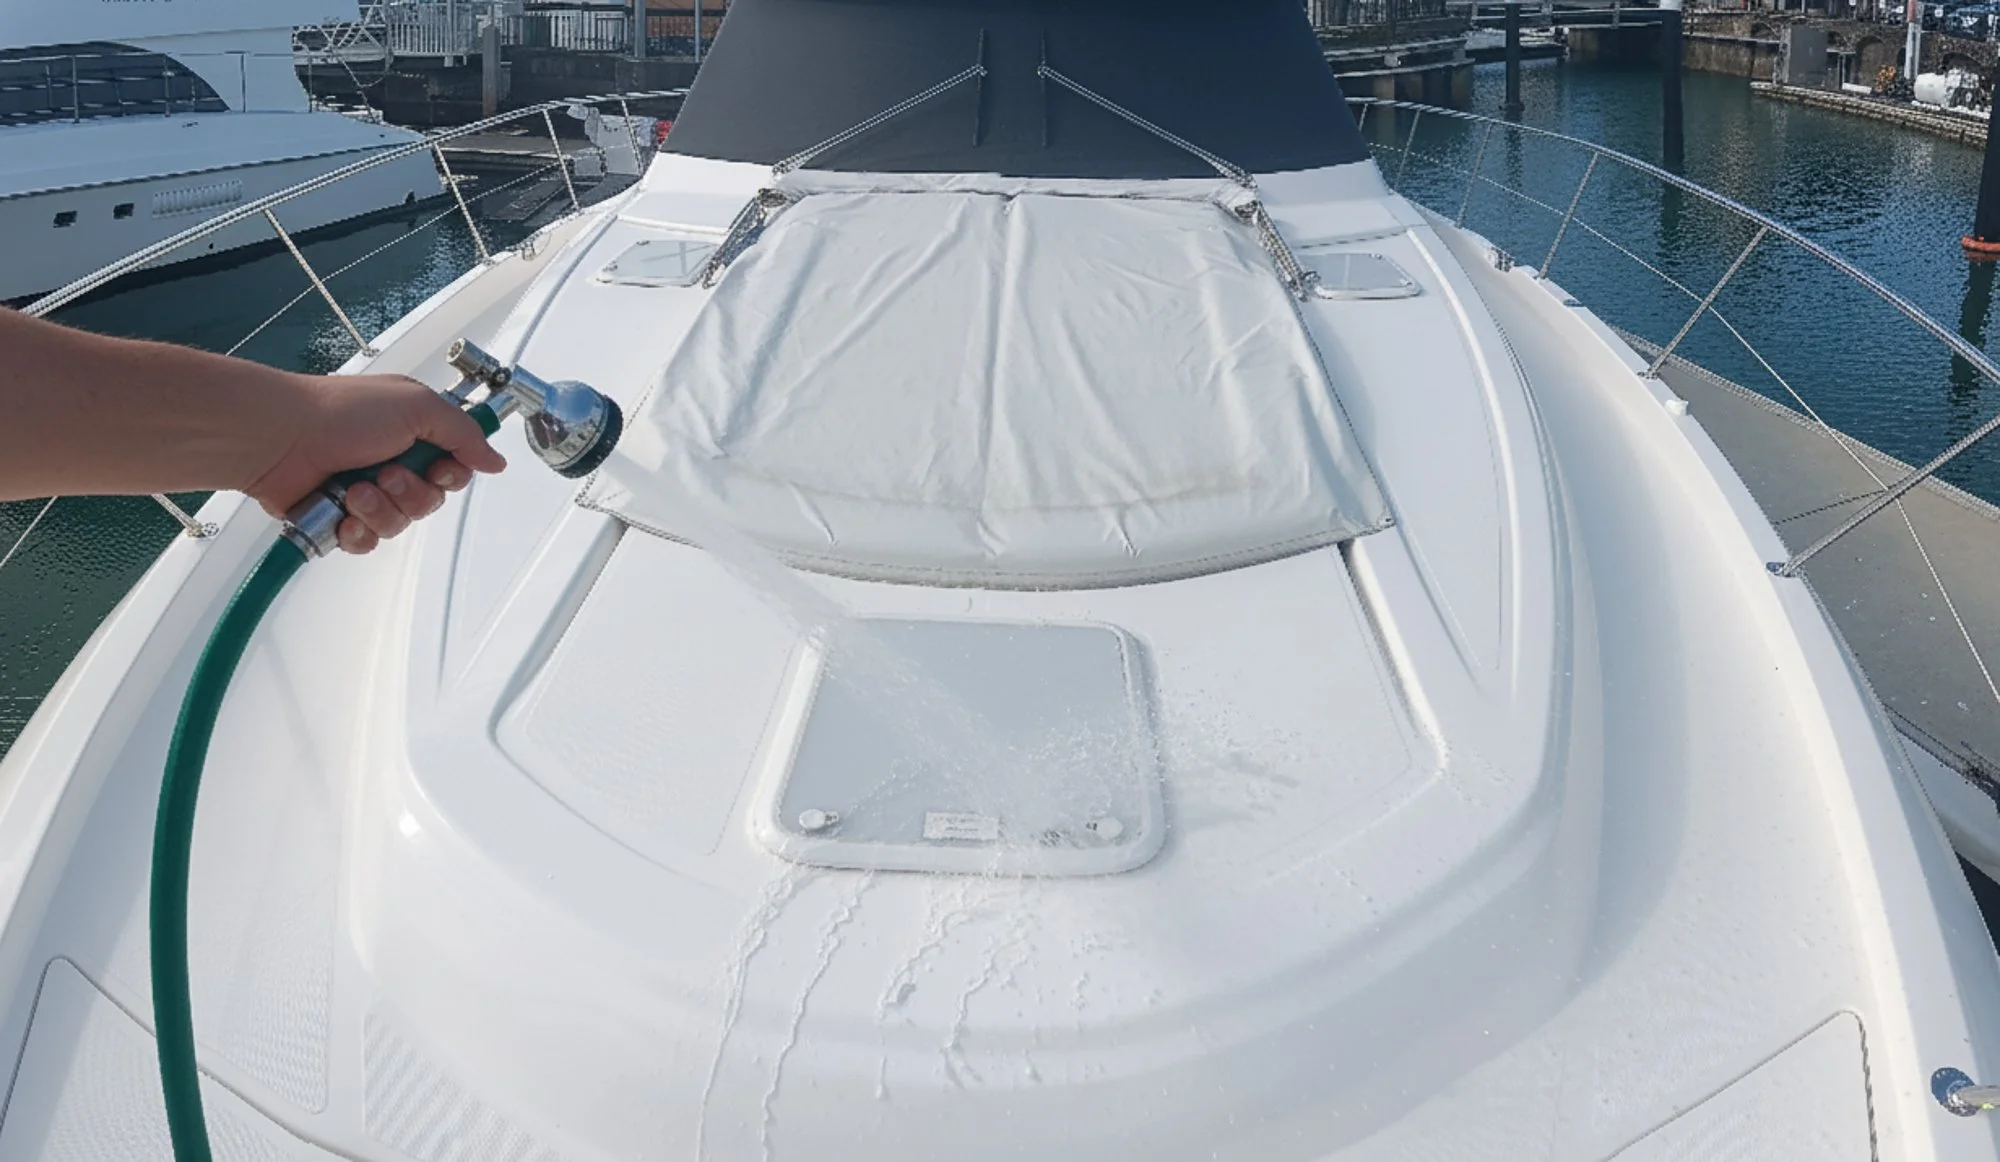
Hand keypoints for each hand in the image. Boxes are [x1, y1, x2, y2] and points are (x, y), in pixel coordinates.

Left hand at [244, 373, 506, 554]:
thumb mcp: (417, 406)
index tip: (438, 466)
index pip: (455, 469)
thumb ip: (465, 433)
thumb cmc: (338, 413)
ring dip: (380, 509)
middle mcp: (392, 462)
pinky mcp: (340, 518)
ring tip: (353, 490)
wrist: (279, 438)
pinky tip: (342, 512)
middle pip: (431, 501)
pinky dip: (357, 530)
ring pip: (401, 524)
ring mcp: (366, 492)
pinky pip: (368, 543)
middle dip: (410, 492)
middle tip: (384, 473)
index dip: (451, 474)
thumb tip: (495, 459)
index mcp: (413, 433)